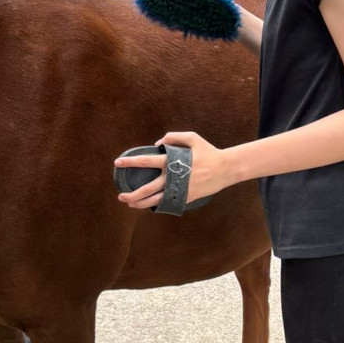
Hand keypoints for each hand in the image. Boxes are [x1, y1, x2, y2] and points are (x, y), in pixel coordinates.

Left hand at [114, 131, 232, 210]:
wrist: (225, 169)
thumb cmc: (208, 152)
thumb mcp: (192, 137)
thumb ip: (173, 137)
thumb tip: (156, 143)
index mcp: (171, 161)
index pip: (145, 161)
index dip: (130, 162)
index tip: (117, 163)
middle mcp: (172, 178)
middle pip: (146, 189)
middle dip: (131, 194)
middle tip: (120, 195)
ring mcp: (179, 190)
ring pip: (155, 200)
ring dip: (140, 204)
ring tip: (129, 204)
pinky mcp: (185, 198)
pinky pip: (167, 203)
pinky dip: (156, 205)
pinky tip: (148, 205)